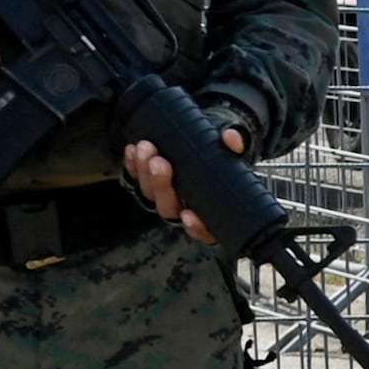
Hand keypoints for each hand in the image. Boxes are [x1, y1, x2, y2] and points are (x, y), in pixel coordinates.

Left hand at [124, 121, 249, 232]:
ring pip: (150, 193)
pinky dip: (133, 165)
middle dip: (162, 186)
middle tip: (160, 163)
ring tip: (145, 149)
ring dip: (145, 172)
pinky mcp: (151, 183)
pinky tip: (132, 150)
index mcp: (211, 212)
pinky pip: (137, 178)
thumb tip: (231, 137)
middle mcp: (185, 208)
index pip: (205, 231)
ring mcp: (166, 196)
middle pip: (169, 208)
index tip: (189, 215)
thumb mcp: (235, 152)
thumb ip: (236, 146)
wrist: (209, 148)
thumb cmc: (226, 159)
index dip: (196, 227)